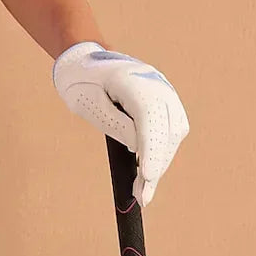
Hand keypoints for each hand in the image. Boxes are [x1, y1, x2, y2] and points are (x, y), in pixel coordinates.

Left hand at [51, 40, 189, 207]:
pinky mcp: (165, 99)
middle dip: (156, 165)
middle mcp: (156, 84)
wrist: (85, 58)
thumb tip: (139, 149)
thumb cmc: (82, 81)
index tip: (147, 177)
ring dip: (161, 161)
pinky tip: (150, 169)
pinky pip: (172, 128)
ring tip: (144, 188)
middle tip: (141, 197)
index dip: (151, 151)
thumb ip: (115, 125)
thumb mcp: (89, 105)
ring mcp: (164, 90)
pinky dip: (162, 150)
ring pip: (174, 132)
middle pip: (166, 130)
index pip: (149, 120)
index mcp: (132, 81)